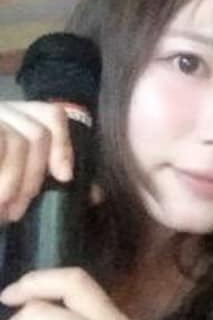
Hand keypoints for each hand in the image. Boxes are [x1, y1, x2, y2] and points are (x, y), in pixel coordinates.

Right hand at [0, 102, 73, 223]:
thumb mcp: (18, 177)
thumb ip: (48, 179)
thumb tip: (96, 194)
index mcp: (16, 115)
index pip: (52, 115)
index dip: (63, 144)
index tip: (64, 178)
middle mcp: (0, 109)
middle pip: (35, 134)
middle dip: (33, 178)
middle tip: (19, 211)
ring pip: (16, 140)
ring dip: (12, 182)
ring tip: (1, 211)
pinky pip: (1, 143)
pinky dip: (1, 175)